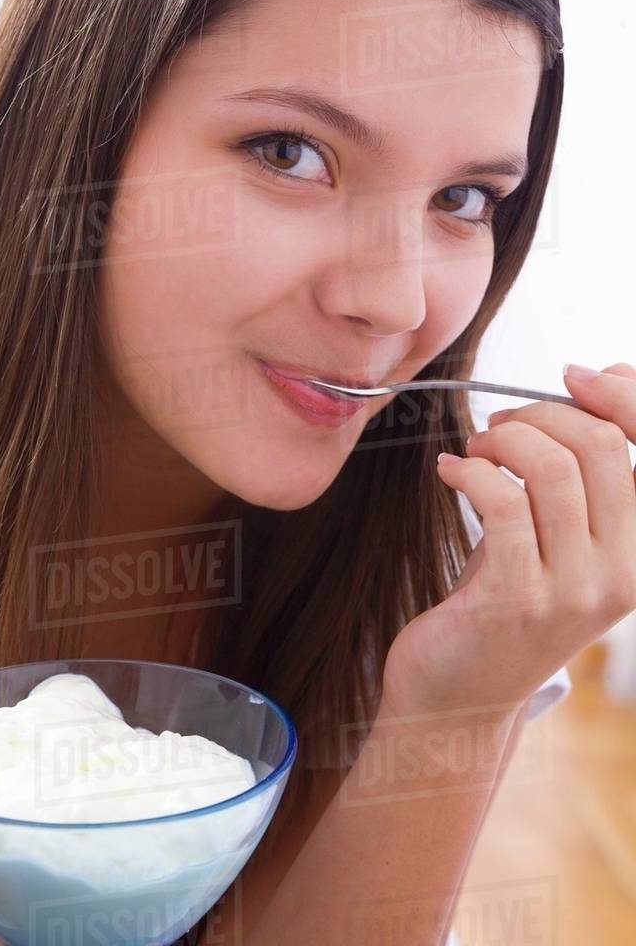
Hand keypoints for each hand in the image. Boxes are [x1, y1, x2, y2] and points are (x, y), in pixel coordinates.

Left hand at [380, 362, 635, 720]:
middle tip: (499, 428)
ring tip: (475, 452)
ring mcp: (574, 592)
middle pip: (602, 447)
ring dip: (502, 441)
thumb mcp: (555, 530)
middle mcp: (623, 573)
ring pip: (553, 469)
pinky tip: (450, 473)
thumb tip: (607, 375)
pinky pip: (503, 503)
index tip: (573, 375)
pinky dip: (470, 472)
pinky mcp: (517, 600)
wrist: (457, 693)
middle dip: (542, 414)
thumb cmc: (502, 597)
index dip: (625, 394)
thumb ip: (583, 466)